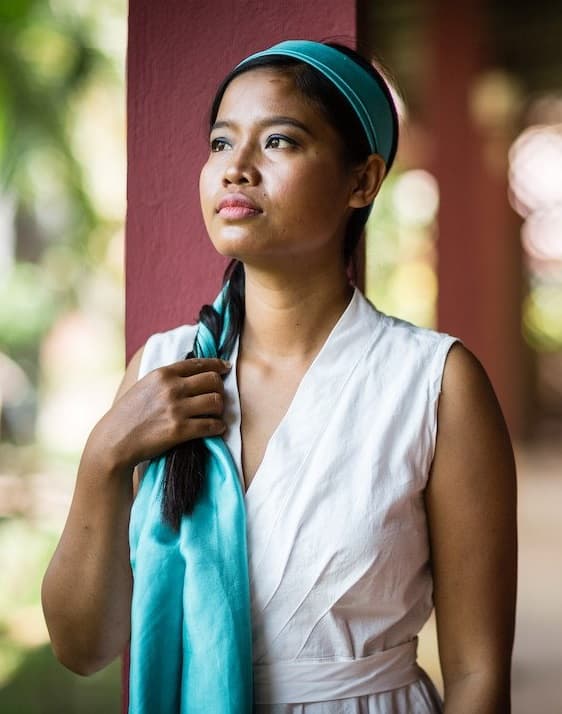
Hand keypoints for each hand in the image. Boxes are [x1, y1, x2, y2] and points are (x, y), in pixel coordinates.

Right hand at [90, 358, 230, 471]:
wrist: (114, 440)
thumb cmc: (128, 414)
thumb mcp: (145, 385)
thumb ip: (167, 379)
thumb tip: (193, 373)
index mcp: (163, 374)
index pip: (199, 363)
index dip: (217, 365)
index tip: (226, 368)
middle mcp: (171, 388)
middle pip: (213, 380)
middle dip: (219, 388)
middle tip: (217, 396)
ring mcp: (176, 409)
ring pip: (216, 401)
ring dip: (220, 409)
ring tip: (215, 414)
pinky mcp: (179, 430)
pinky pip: (211, 425)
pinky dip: (218, 427)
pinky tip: (216, 428)